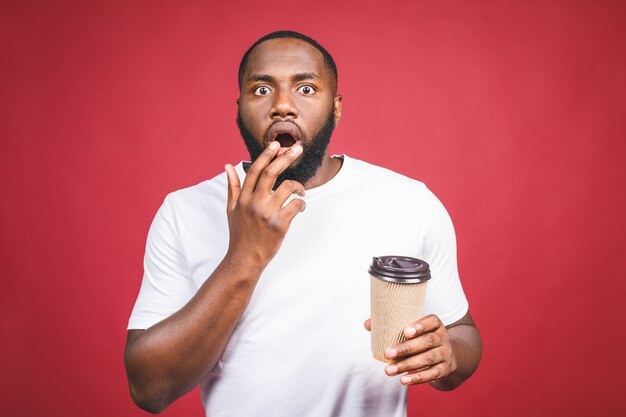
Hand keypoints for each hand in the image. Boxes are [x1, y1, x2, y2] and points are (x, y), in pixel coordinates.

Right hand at [224, 141, 304, 268]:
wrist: (244, 259)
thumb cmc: (240, 234)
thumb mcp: (232, 209)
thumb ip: (232, 187)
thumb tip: (228, 165)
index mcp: (243, 198)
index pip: (255, 170)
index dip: (266, 155)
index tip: (276, 144)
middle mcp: (254, 202)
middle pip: (271, 173)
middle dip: (286, 158)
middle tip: (298, 148)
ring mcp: (267, 213)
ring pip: (288, 187)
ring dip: (299, 187)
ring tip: (301, 192)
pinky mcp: (280, 224)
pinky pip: (296, 205)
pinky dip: (301, 204)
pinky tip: (300, 207)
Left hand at [364, 314, 456, 384]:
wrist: (447, 355)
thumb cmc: (422, 339)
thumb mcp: (413, 330)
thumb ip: (391, 326)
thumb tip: (368, 323)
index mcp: (435, 324)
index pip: (431, 321)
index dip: (419, 326)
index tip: (405, 331)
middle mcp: (442, 338)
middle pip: (427, 342)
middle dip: (406, 348)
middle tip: (387, 354)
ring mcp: (445, 354)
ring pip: (427, 359)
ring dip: (407, 365)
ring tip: (389, 370)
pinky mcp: (444, 369)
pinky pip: (432, 374)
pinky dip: (417, 378)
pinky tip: (403, 380)